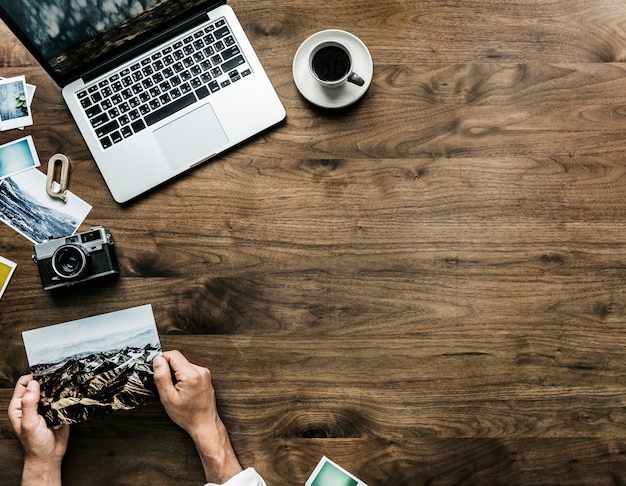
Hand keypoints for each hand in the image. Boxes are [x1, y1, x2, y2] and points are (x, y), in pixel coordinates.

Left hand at [8, 375, 68, 485]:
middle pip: (39, 384)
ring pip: (52, 390)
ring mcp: (44, 406)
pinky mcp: (57, 410)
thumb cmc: (35, 443)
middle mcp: (31, 404)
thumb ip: (29, 403)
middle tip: (54, 386)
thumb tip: (32, 383)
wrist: (49, 456)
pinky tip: (62, 408)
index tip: (43, 377)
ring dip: (57, 393)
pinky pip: (62, 399)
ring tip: (58, 400)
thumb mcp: (29, 423)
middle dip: (48, 383)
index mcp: (19, 405)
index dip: (32, 378)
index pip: (23, 383)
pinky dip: (64, 401)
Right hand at [153, 350, 242, 482]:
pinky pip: (189, 369)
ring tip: (175, 389)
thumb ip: (162, 377)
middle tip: (166, 385)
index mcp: (191, 375)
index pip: (173, 355)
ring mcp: (204, 373)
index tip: (157, 371)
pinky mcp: (205, 376)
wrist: (204, 424)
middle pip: (178, 358)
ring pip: (183, 364)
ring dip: (176, 372)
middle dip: (168, 368)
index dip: (161, 360)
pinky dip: (183, 376)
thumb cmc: (187, 415)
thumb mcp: (168, 398)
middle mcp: (200, 371)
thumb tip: (157, 360)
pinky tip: (182, 389)